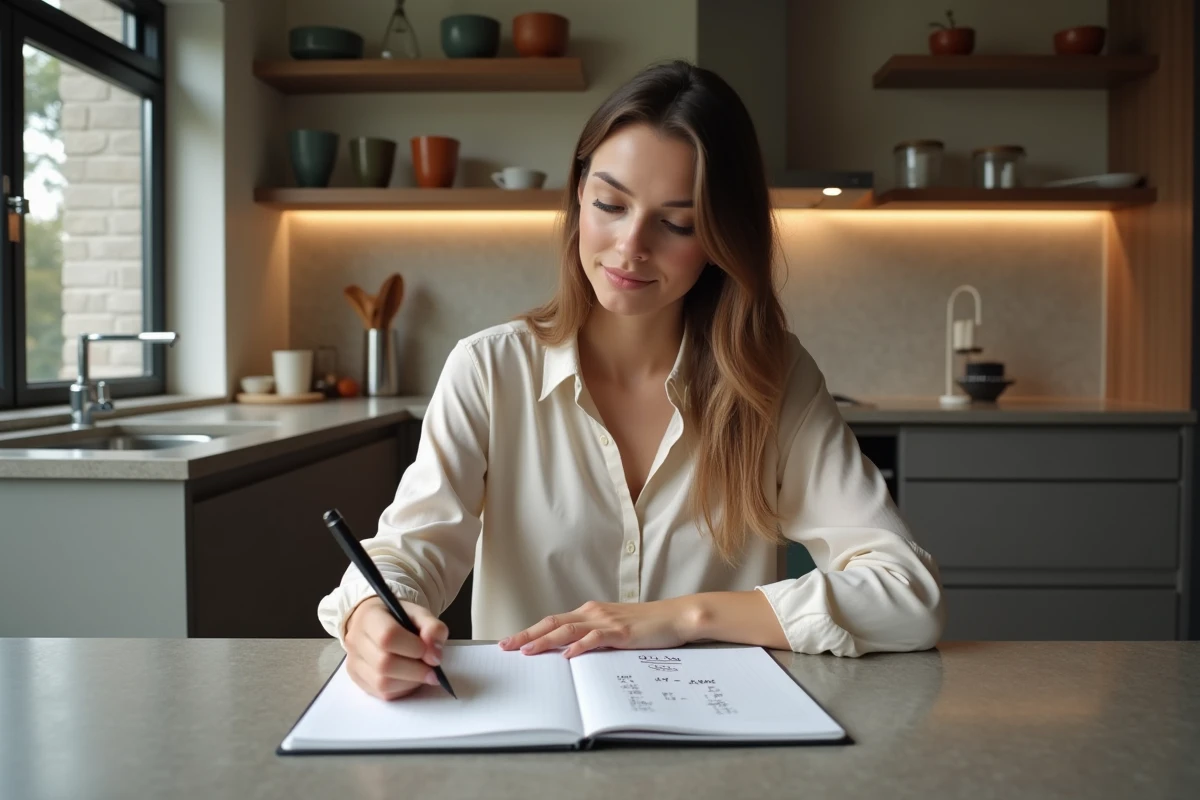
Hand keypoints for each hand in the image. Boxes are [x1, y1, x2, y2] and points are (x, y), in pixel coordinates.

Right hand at [344, 596, 447, 700]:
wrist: (377, 623)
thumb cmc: (399, 618)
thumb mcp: (420, 614)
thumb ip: (433, 628)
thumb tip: (434, 655)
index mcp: (369, 616)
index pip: (388, 637)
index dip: (414, 648)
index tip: (432, 654)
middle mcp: (355, 640)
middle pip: (384, 664)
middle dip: (416, 670)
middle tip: (433, 670)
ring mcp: (353, 662)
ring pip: (382, 683)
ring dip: (410, 682)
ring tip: (422, 673)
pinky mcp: (358, 680)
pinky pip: (382, 693)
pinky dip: (402, 689)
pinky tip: (411, 679)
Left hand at [498, 598, 698, 657]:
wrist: (675, 616)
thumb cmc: (647, 625)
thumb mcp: (615, 629)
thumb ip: (593, 637)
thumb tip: (571, 652)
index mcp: (590, 612)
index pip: (553, 621)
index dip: (530, 630)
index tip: (511, 641)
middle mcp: (594, 613)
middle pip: (553, 622)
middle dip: (527, 634)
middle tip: (506, 646)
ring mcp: (607, 621)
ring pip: (568, 629)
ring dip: (546, 640)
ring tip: (528, 651)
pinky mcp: (621, 631)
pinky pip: (595, 639)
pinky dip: (579, 646)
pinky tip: (567, 655)